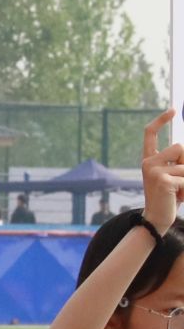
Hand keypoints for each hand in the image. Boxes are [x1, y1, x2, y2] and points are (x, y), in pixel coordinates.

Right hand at [141, 111, 183, 232]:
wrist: (157, 218)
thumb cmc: (170, 196)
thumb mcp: (175, 175)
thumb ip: (179, 162)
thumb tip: (183, 148)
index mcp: (150, 159)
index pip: (150, 134)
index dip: (161, 120)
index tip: (172, 110)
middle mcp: (148, 162)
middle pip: (180, 147)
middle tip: (180, 181)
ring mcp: (152, 170)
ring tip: (179, 191)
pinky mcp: (161, 179)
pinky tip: (178, 196)